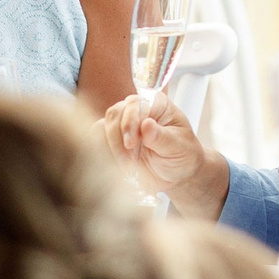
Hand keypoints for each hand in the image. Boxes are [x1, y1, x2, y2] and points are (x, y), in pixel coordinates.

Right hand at [99, 91, 228, 218]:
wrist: (175, 175)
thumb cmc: (182, 155)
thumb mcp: (178, 147)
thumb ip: (162, 137)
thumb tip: (146, 125)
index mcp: (156, 104)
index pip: (134, 104)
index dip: (129, 122)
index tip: (131, 144)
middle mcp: (136, 109)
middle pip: (114, 114)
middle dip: (117, 139)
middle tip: (129, 161)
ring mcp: (121, 124)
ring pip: (101, 127)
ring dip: (110, 148)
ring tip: (127, 166)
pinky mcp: (111, 139)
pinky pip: (96, 141)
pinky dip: (103, 154)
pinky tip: (118, 165)